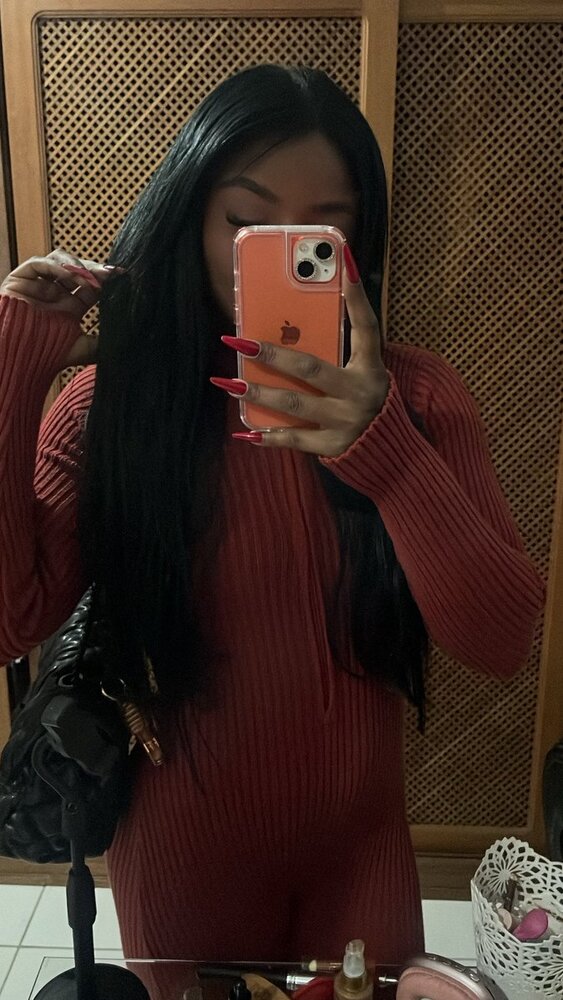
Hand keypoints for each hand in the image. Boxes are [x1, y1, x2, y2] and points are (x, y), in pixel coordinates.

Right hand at [0, 249, 120, 366]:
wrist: (21, 358)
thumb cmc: (49, 356)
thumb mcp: (84, 349)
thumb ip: (104, 343)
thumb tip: (129, 339)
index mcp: (71, 307)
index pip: (92, 286)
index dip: (106, 279)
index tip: (122, 275)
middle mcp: (56, 293)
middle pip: (79, 271)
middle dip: (95, 270)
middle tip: (110, 273)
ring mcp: (39, 285)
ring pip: (61, 262)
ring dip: (78, 267)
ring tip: (90, 279)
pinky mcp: (21, 279)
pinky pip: (39, 264)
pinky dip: (56, 266)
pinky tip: (69, 275)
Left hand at [213, 247, 389, 457]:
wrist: (388, 450)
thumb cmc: (365, 399)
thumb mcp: (362, 371)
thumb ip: (338, 349)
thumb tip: (294, 323)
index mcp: (370, 367)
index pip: (366, 326)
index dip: (356, 295)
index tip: (344, 260)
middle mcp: (360, 392)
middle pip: (311, 369)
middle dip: (273, 354)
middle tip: (240, 341)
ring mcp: (345, 421)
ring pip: (295, 405)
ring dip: (260, 393)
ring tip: (230, 382)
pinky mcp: (333, 446)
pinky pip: (294, 439)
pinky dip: (269, 436)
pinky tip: (244, 431)